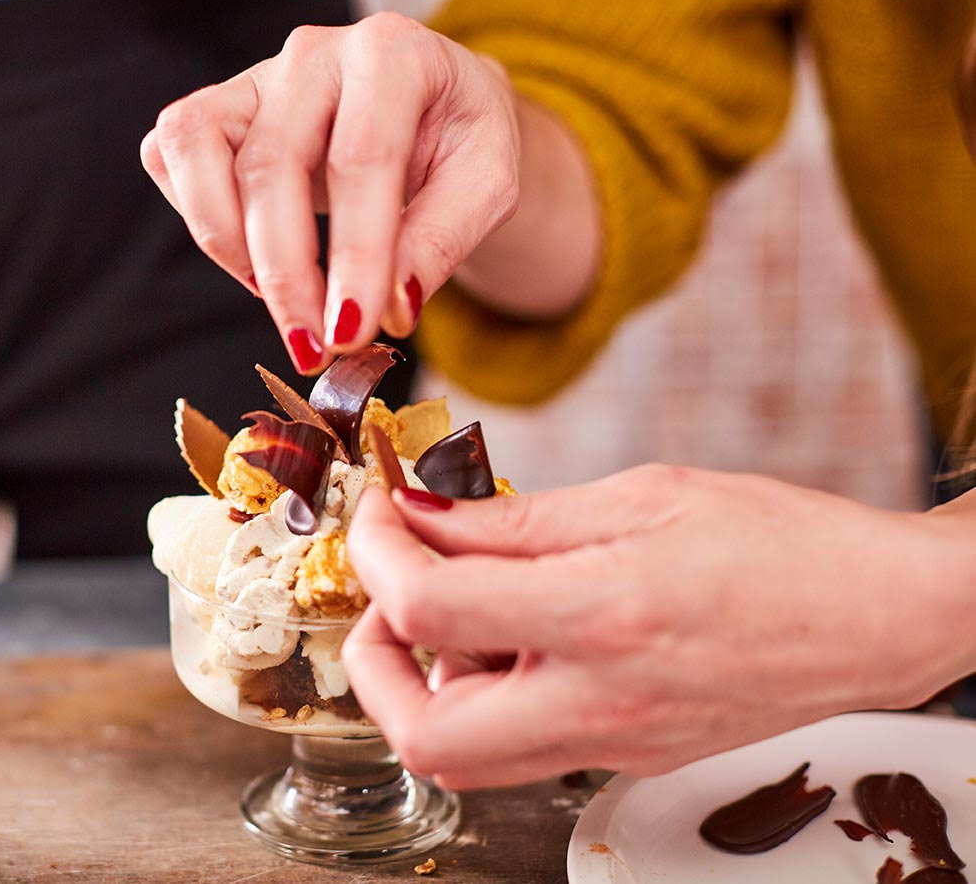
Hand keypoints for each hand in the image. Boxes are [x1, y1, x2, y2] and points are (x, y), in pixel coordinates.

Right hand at [141, 13, 520, 372]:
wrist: (439, 110)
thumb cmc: (460, 142)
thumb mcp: (489, 185)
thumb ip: (442, 241)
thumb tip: (389, 307)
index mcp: (392, 52)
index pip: (361, 158)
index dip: (354, 254)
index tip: (353, 330)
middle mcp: (313, 53)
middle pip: (271, 165)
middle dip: (287, 274)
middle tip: (314, 347)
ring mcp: (253, 76)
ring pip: (195, 150)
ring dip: (225, 245)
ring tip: (279, 303)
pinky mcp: (216, 107)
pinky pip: (169, 155)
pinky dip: (198, 216)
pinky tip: (251, 259)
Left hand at [341, 465, 975, 789]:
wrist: (880, 617)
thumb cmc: (782, 543)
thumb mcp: (640, 497)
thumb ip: (516, 518)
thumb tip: (423, 513)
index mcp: (604, 617)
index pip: (429, 607)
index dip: (377, 551)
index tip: (382, 512)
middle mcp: (602, 702)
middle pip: (423, 734)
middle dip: (374, 660)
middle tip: (390, 591)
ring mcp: (615, 745)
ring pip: (465, 756)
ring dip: (427, 682)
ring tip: (463, 604)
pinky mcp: (627, 757)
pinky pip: (520, 746)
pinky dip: (487, 693)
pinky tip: (520, 631)